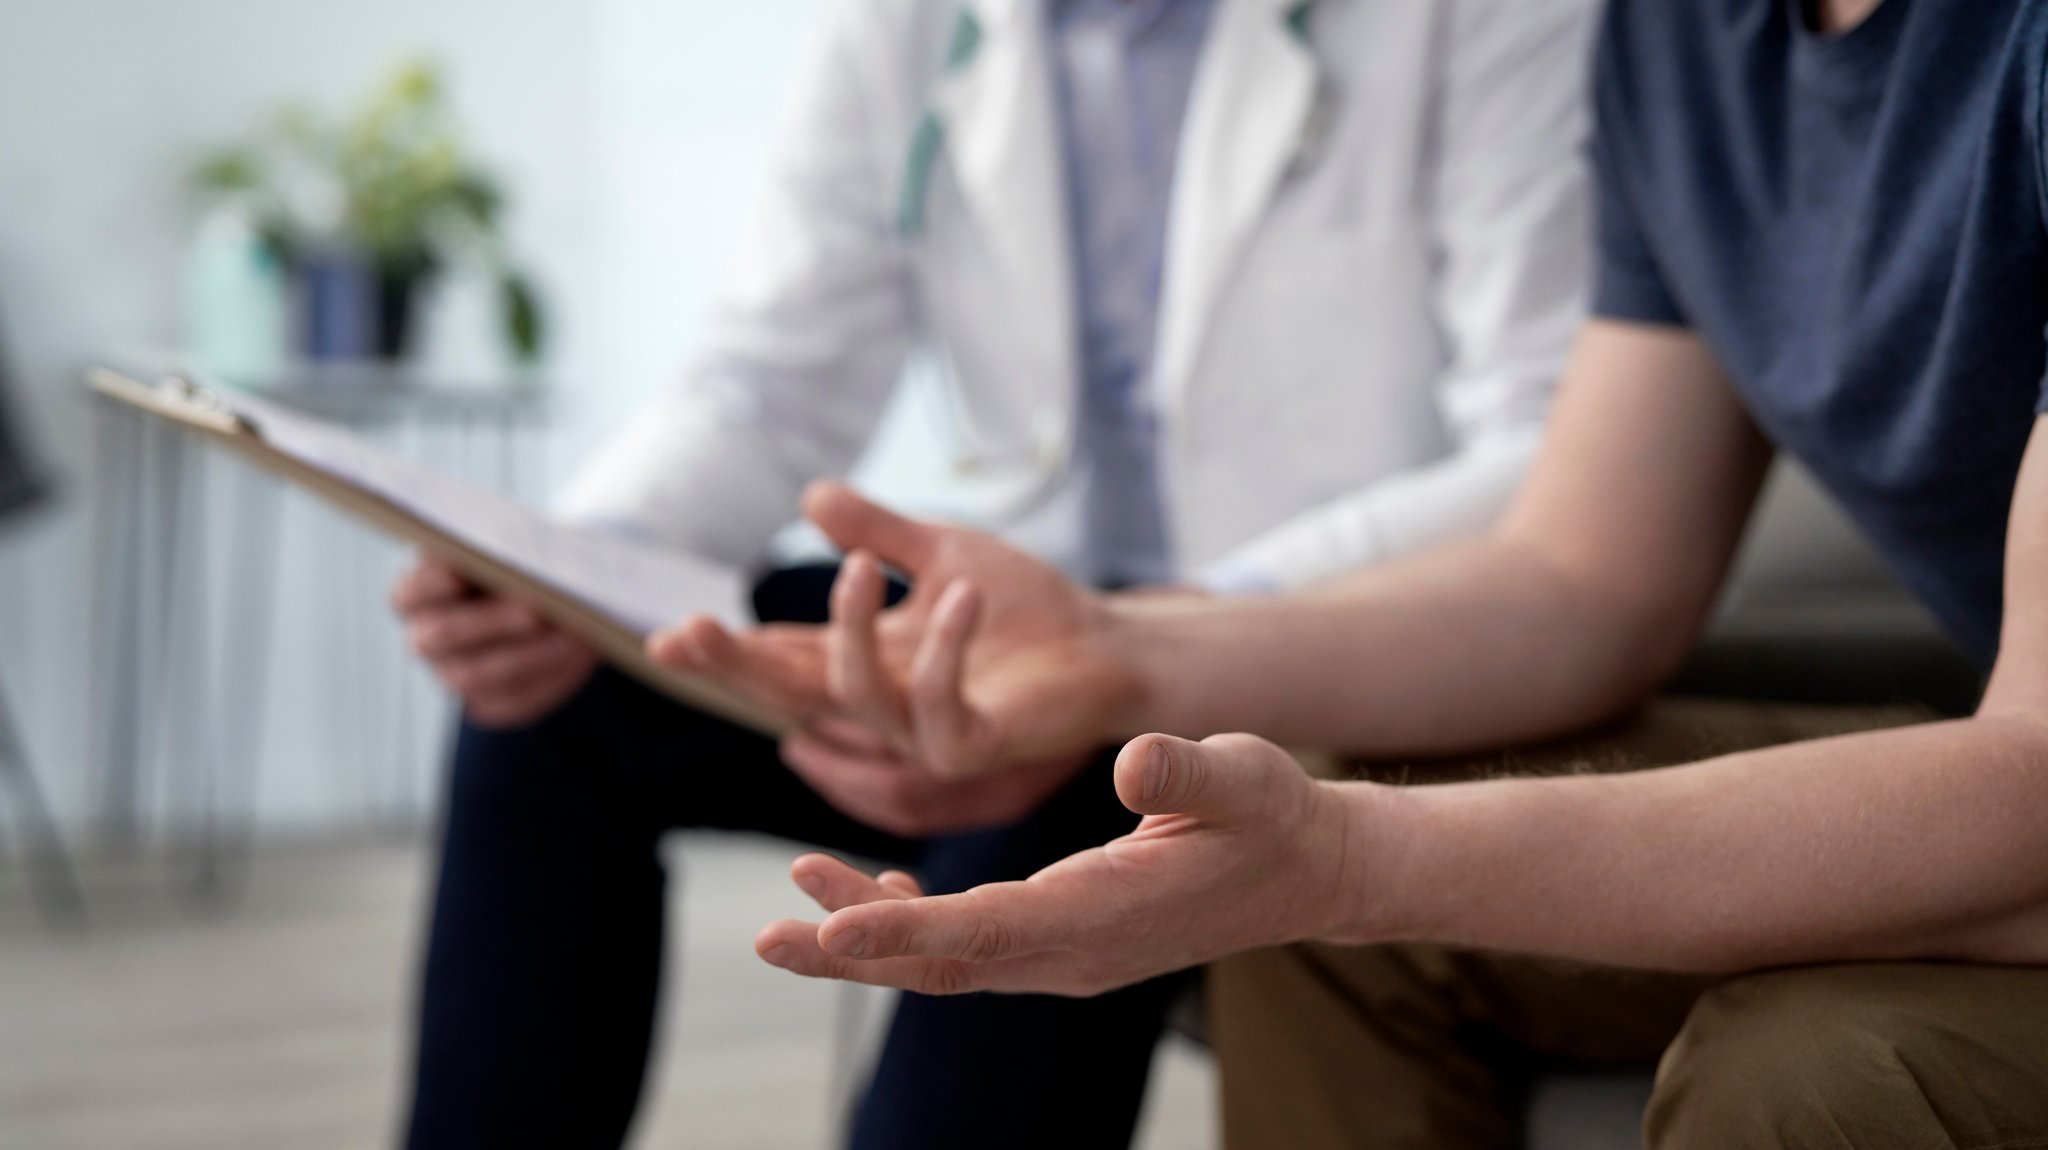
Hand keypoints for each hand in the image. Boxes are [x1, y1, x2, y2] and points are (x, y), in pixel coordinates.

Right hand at [392, 558, 597, 727]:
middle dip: (493, 621)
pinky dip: (553, 677)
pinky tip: (583, 655)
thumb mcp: (503, 550)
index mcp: (415, 595)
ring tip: (576, 636)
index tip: (460, 570)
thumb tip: (539, 558)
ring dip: (532, 655)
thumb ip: (506, 551)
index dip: (433, 582)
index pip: (412, 591)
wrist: (533, 604)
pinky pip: (516, 700)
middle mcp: (425, 639)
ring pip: (480, 675)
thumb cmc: (512, 565)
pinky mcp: (490, 704)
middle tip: (537, 610)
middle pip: (444, 635)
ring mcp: (454, 675)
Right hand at [648, 482, 1144, 777]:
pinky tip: (958, 596)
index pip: (780, 659)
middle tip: (688, 631)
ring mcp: (926, 733)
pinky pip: (937, 708)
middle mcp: (885, 703)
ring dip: (850, 629)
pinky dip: (941, 650)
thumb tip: (809, 496)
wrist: (1108, 643)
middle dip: (737, 666)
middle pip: (790, 692)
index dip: (725, 652)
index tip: (664, 635)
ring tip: (863, 566)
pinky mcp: (975, 746)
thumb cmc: (1028, 608)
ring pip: (855, 695)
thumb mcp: (943, 551)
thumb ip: (878, 531)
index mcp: (868, 660)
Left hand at [753, 732, 1378, 996]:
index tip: (826, 929)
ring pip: (949, 957)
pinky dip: (914, 925)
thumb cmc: (1274, 817)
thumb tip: (1133, 762)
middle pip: (943, 964)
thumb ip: (1189, 774)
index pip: (986, 931)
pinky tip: (875, 895)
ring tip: (799, 890)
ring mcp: (1066, 953)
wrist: (1306, 868)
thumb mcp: (1244, 778)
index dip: (903, 932)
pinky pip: (973, 943)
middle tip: (767, 936)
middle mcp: (1073, 951)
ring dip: (870, 932)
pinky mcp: (1064, 938)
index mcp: (1104, 914)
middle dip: (851, 952)